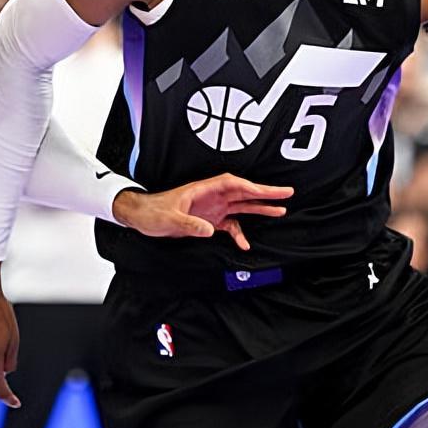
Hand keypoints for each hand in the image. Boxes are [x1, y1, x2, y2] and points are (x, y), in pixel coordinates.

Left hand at [112, 174, 292, 250]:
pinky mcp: (209, 220)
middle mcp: (211, 197)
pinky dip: (240, 233)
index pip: (231, 184)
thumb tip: (210, 230)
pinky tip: (246, 243)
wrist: (141, 217)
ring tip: (280, 210)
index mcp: (202, 190)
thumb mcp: (169, 219)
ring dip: (259, 208)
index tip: (267, 191)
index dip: (250, 186)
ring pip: (241, 206)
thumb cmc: (152, 212)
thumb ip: (189, 224)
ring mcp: (211, 208)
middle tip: (286, 193)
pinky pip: (230, 224)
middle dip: (264, 193)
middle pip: (242, 192)